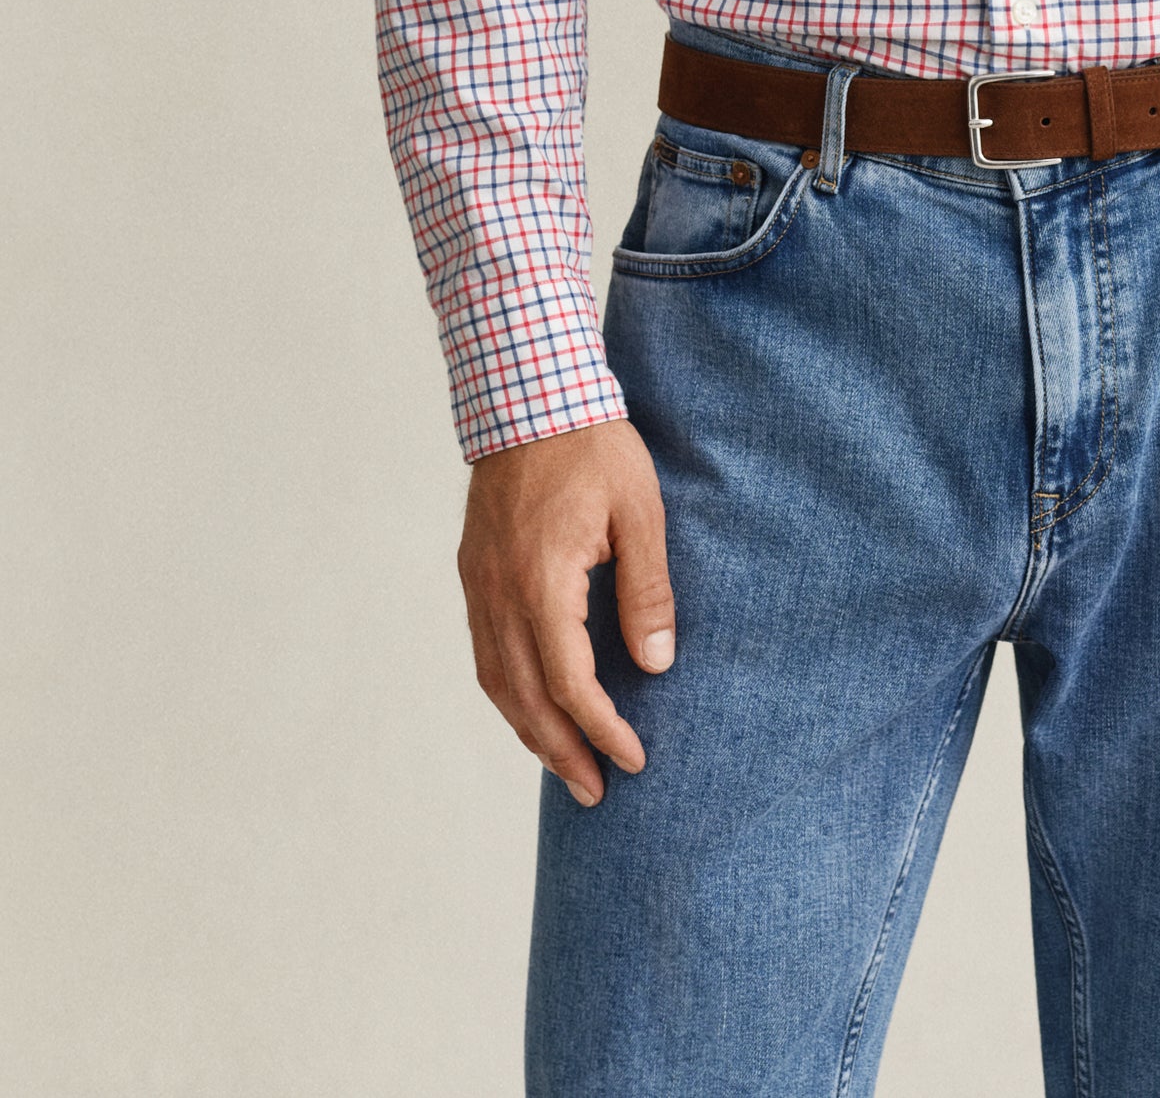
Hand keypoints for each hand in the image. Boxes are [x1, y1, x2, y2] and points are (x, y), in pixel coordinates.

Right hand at [457, 417, 673, 805]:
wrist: (526, 393)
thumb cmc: (593, 447)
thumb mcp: (640, 513)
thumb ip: (646, 591)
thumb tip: (656, 666)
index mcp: (542, 581)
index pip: (569, 681)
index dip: (601, 729)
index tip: (633, 758)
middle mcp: (500, 593)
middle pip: (525, 698)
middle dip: (562, 752)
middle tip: (597, 794)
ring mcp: (479, 585)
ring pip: (497, 682)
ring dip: (529, 732)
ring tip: (565, 767)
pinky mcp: (474, 574)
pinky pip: (485, 653)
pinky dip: (508, 694)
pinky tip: (531, 709)